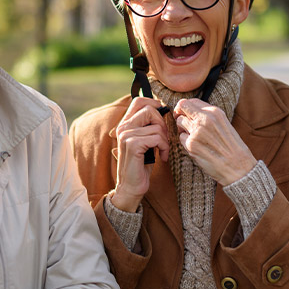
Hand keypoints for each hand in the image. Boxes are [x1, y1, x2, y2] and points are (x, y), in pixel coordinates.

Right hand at [112, 97, 168, 211]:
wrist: (131, 187)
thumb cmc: (141, 164)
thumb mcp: (145, 141)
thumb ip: (148, 126)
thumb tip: (162, 110)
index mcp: (125, 124)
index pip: (138, 101)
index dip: (154, 104)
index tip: (162, 116)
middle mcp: (123, 127)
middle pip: (150, 110)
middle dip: (163, 124)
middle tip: (164, 139)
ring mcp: (126, 135)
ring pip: (157, 126)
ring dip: (165, 140)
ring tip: (162, 151)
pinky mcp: (132, 145)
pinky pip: (157, 138)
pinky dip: (164, 148)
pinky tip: (161, 157)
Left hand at [173, 98, 256, 185]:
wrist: (238, 166)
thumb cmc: (232, 147)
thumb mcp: (223, 124)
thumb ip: (208, 116)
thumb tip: (190, 111)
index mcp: (214, 112)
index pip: (191, 101)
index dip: (185, 107)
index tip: (184, 112)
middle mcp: (205, 119)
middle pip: (181, 107)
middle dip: (179, 113)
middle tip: (181, 120)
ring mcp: (196, 131)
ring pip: (179, 122)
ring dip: (183, 128)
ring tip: (193, 136)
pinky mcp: (191, 144)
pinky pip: (181, 137)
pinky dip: (185, 141)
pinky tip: (196, 146)